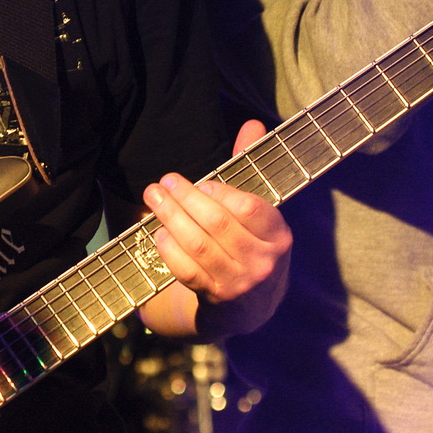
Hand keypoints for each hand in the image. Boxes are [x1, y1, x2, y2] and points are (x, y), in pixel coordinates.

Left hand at [142, 119, 291, 339]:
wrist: (250, 308)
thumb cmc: (251, 245)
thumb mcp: (259, 212)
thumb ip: (251, 168)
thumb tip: (252, 123)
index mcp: (278, 236)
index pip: (251, 208)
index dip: (222, 193)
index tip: (202, 182)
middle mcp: (263, 262)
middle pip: (218, 224)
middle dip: (186, 199)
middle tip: (164, 182)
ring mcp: (239, 284)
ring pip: (199, 246)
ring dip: (171, 218)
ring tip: (153, 198)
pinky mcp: (216, 300)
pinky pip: (187, 271)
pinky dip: (169, 249)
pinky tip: (158, 232)